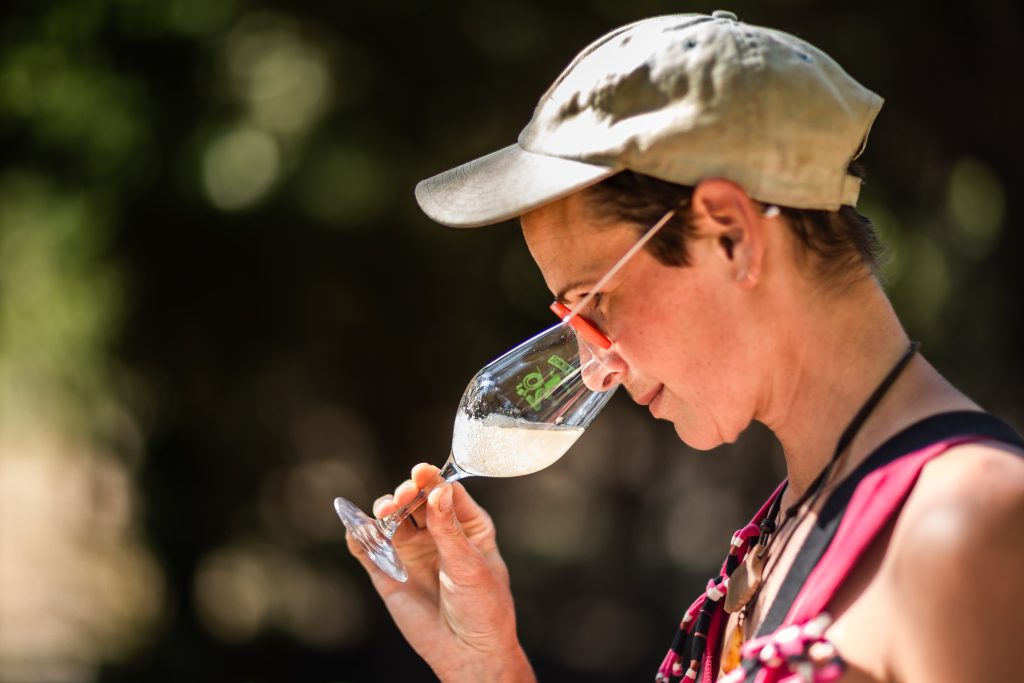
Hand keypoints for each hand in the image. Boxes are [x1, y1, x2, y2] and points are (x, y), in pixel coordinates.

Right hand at [347, 463, 534, 681]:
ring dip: (384, 510)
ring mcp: (411, 552)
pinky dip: (358, 536)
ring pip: (391, 520)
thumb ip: (449, 530)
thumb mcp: (470, 565)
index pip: (445, 493)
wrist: (468, 653)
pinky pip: (368, 549)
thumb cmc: (483, 608)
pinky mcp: (389, 573)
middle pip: (415, 501)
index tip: (422, 472)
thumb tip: (437, 492)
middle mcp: (436, 534)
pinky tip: (355, 527)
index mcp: (466, 526)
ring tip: (385, 512)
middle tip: (403, 496)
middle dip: (407, 493)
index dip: (432, 480)